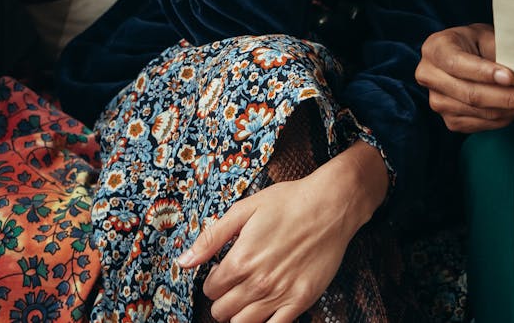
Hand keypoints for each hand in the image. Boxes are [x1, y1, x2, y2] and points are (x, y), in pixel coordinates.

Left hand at [178, 144, 386, 322]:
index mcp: (240, 260)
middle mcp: (257, 283)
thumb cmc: (287, 202)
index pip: (211, 289)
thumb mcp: (244, 210)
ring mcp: (279, 295)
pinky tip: (263, 313)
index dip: (212, 281)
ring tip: (245, 299)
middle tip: (232, 286)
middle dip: (222, 300)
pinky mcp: (300, 302)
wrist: (329, 206)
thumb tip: (183, 260)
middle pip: (223, 311)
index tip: (221, 272)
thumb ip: (211, 237)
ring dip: (238, 315)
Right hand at [416, 24, 513, 132]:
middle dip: (509, 97)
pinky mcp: (450, 120)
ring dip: (513, 109)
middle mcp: (429, 76)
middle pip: (471, 94)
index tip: (510, 76)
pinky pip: (482, 124)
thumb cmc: (473, 44)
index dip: (484, 72)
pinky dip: (506, 117)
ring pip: (480, 112)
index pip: (457, 64)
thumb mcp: (483, 36)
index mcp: (434, 49)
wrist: (459, 58)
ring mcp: (437, 101)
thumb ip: (497, 49)